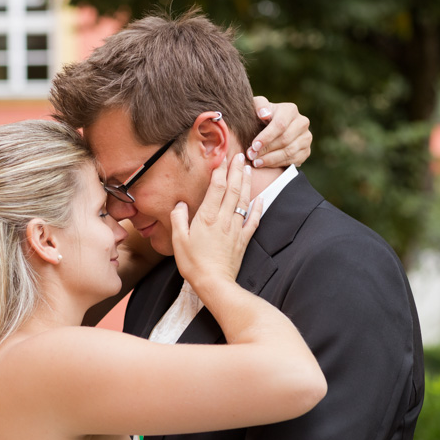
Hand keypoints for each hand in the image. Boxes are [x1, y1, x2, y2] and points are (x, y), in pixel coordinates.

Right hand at [171, 153, 262, 292]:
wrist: (214, 283)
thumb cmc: (193, 263)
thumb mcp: (179, 240)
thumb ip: (179, 218)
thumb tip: (180, 204)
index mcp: (207, 217)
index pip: (216, 187)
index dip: (220, 171)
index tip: (222, 157)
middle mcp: (224, 219)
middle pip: (232, 189)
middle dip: (236, 170)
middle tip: (240, 155)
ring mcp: (236, 229)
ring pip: (244, 200)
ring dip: (246, 183)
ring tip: (248, 169)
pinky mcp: (243, 240)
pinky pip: (253, 220)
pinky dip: (258, 208)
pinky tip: (260, 199)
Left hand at [249, 96, 312, 167]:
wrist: (271, 129)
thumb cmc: (262, 117)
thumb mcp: (258, 107)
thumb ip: (259, 105)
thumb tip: (264, 114)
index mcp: (290, 110)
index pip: (280, 125)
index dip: (266, 137)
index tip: (254, 145)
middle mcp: (302, 122)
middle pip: (284, 140)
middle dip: (266, 149)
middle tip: (251, 155)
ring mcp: (306, 138)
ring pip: (289, 152)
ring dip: (270, 159)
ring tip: (256, 162)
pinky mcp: (306, 151)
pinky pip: (293, 160)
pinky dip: (277, 164)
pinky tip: (265, 164)